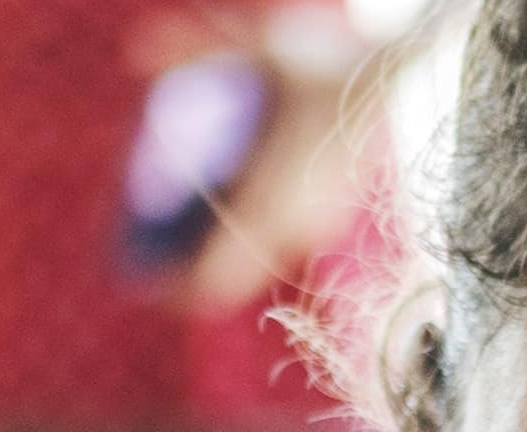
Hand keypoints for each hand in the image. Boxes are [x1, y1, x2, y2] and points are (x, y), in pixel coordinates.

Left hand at [119, 3, 391, 316]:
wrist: (394, 78)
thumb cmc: (323, 60)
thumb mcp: (258, 47)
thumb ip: (194, 47)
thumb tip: (132, 48)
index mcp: (268, 195)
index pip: (213, 274)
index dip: (177, 288)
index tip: (148, 281)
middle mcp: (291, 225)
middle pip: (229, 285)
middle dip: (192, 288)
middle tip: (161, 279)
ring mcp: (313, 229)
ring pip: (254, 270)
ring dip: (221, 271)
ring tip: (186, 261)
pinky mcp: (328, 224)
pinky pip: (278, 250)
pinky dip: (248, 249)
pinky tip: (230, 230)